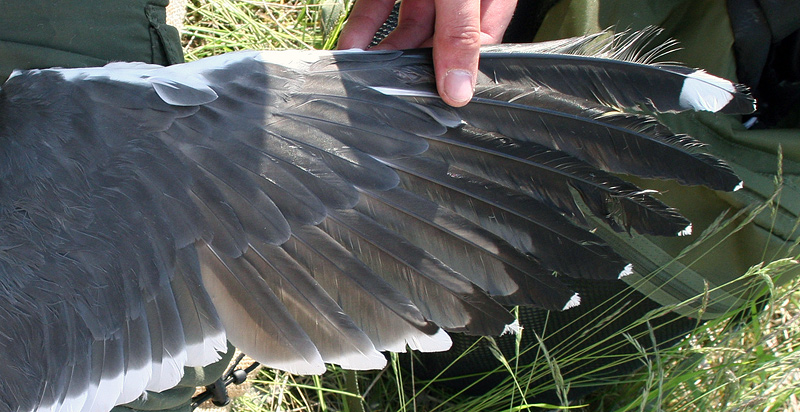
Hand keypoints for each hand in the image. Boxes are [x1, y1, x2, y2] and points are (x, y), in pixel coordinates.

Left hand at [337, 0, 516, 106]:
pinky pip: (376, 10)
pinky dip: (362, 31)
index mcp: (489, 1)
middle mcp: (457, 1)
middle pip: (439, 46)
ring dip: (386, 57)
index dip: (459, 78)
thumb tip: (458, 91)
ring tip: (369, 84)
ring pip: (405, 32)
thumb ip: (459, 34)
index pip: (480, 50)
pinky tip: (351, 53)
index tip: (439, 108)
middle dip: (416, 73)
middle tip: (398, 103)